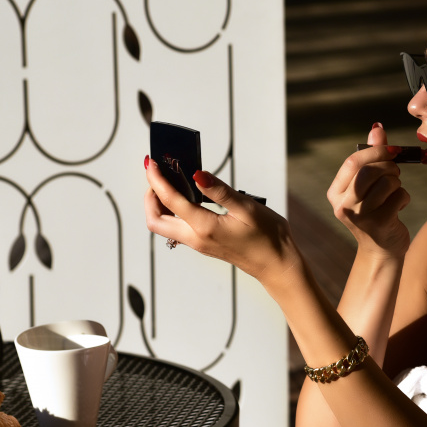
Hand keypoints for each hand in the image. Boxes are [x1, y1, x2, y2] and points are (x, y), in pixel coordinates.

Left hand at [144, 161, 296, 283]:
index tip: (153, 162)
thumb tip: (198, 174)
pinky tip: (184, 197)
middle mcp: (196, 238)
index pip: (170, 200)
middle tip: (158, 174)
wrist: (276, 265)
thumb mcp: (247, 208)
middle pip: (155, 220)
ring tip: (169, 182)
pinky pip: (177, 229)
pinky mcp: (203, 245)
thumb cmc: (268, 237)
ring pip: (164, 226)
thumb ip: (219, 191)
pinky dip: (172, 211)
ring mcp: (198, 244)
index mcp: (205, 227)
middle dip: (150, 195)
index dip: (157, 179)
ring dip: (158, 205)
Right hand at [327, 123, 410, 257]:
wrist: (381, 249)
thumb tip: (377, 128)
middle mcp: (343, 205)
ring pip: (387, 183)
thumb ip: (371, 157)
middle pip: (369, 171)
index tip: (392, 150)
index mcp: (336, 193)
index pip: (353, 162)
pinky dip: (404, 197)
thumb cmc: (375, 211)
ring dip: (398, 183)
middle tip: (395, 172)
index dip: (376, 151)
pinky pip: (399, 197)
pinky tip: (400, 206)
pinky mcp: (379, 225)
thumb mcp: (368, 185)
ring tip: (395, 192)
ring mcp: (360, 217)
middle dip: (389, 166)